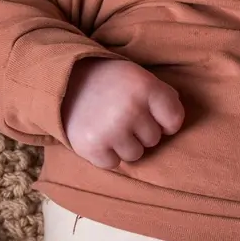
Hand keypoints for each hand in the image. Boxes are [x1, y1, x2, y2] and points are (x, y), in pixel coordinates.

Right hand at [62, 58, 183, 169]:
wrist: (64, 81)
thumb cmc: (110, 82)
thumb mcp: (138, 76)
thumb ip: (162, 97)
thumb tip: (174, 123)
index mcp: (146, 87)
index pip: (174, 121)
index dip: (163, 120)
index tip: (149, 113)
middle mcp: (131, 108)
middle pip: (154, 139)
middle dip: (140, 130)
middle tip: (120, 114)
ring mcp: (111, 130)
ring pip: (135, 154)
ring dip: (124, 144)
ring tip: (109, 125)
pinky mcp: (92, 147)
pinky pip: (113, 163)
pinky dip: (105, 154)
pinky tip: (98, 135)